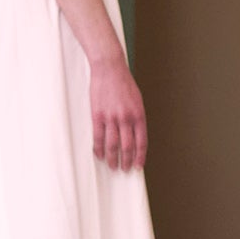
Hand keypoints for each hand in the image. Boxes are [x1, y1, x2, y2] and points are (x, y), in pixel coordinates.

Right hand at [88, 55, 146, 170]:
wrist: (109, 68)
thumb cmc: (123, 83)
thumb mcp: (137, 100)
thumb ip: (136, 117)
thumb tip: (135, 133)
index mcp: (138, 115)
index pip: (141, 141)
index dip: (140, 156)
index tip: (138, 166)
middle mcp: (126, 118)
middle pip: (127, 146)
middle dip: (126, 161)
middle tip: (124, 170)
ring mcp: (111, 117)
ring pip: (113, 145)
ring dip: (113, 158)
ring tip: (112, 166)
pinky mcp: (97, 115)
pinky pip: (98, 137)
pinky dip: (99, 148)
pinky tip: (99, 155)